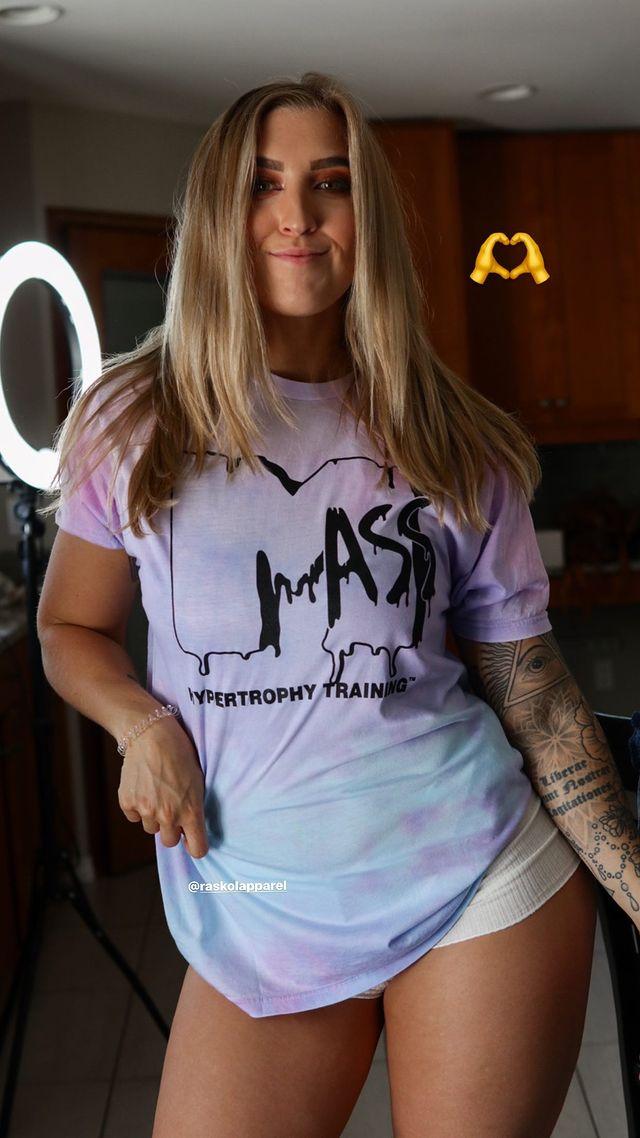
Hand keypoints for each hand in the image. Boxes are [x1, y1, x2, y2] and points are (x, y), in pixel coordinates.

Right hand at [118, 716, 208, 858]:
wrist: (152, 734)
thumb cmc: (180, 754)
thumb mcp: (197, 781)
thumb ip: (194, 807)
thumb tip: (189, 827)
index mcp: (191, 811)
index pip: (197, 849)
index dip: (196, 846)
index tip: (193, 841)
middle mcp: (168, 816)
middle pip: (170, 842)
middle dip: (172, 829)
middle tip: (172, 808)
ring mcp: (146, 810)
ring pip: (151, 828)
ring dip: (154, 816)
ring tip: (157, 792)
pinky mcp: (128, 803)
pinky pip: (134, 816)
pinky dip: (138, 806)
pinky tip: (143, 787)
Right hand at [469, 232, 510, 283]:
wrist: (481, 272)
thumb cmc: (487, 269)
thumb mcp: (497, 268)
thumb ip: (502, 271)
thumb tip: (507, 276)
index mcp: (487, 247)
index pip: (493, 237)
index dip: (500, 237)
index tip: (507, 243)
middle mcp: (485, 245)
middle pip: (493, 235)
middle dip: (501, 236)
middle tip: (507, 241)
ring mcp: (485, 246)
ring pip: (493, 235)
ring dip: (501, 236)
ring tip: (507, 241)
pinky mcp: (487, 248)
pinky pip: (493, 239)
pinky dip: (500, 237)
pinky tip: (506, 242)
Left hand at [509, 232, 549, 282]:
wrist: (538, 272)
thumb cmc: (532, 269)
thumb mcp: (522, 269)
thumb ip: (516, 271)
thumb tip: (511, 276)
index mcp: (531, 247)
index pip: (525, 238)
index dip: (518, 238)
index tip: (512, 243)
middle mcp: (533, 245)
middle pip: (525, 235)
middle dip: (517, 236)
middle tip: (511, 242)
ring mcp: (533, 245)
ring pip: (525, 235)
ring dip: (517, 236)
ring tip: (511, 241)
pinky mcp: (532, 247)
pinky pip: (525, 238)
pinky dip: (518, 237)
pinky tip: (512, 242)